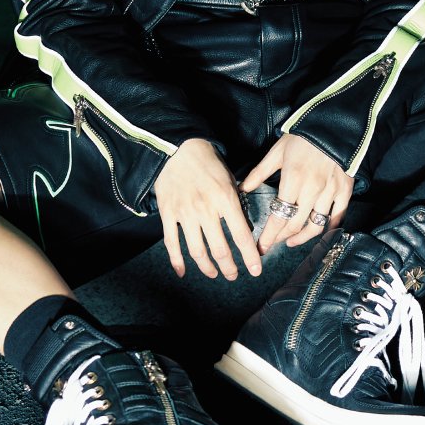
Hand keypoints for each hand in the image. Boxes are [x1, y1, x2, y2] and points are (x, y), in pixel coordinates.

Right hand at [153, 138, 260, 279]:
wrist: (178, 149)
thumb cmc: (208, 163)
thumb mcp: (230, 180)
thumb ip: (236, 205)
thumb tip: (245, 229)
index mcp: (225, 200)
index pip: (242, 235)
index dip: (250, 256)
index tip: (256, 270)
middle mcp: (206, 210)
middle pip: (220, 249)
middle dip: (230, 267)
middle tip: (234, 275)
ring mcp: (185, 214)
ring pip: (197, 251)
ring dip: (208, 267)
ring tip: (215, 273)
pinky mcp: (169, 214)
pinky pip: (172, 243)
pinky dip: (177, 261)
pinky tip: (183, 272)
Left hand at [244, 132, 351, 253]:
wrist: (334, 125)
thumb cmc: (304, 136)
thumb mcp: (277, 151)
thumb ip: (260, 172)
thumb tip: (243, 188)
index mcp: (293, 180)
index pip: (278, 218)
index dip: (269, 236)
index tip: (261, 248)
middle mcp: (312, 190)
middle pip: (295, 225)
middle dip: (281, 238)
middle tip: (273, 243)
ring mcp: (330, 192)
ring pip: (315, 225)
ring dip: (302, 237)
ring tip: (292, 240)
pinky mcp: (344, 190)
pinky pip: (337, 216)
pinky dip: (328, 228)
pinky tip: (318, 231)